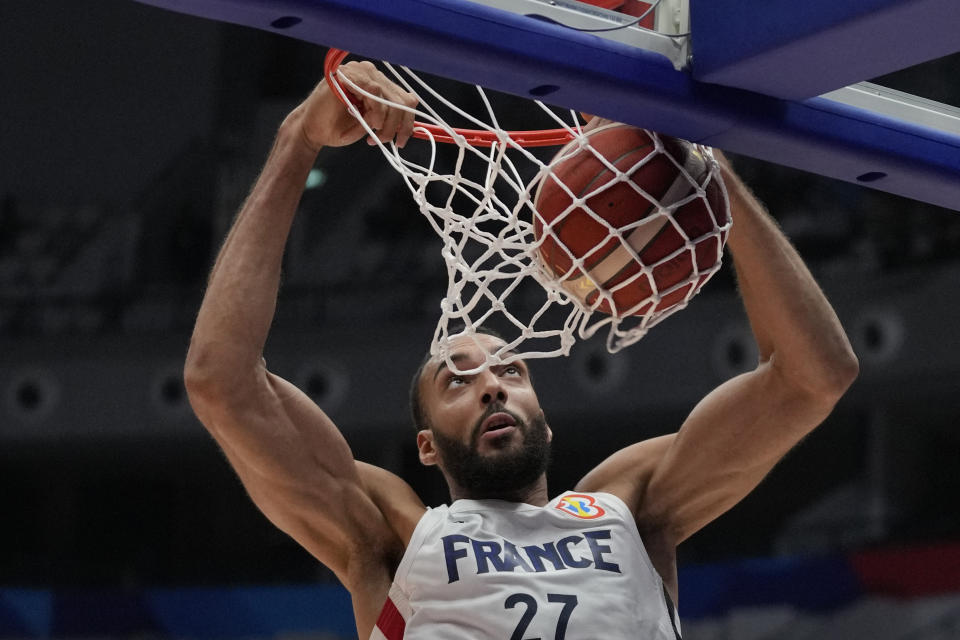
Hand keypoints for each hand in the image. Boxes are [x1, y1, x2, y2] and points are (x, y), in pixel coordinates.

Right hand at [290, 61, 417, 149]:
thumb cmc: (338, 127)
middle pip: (402, 99)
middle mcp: (370, 73)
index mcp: (378, 83)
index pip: (405, 98)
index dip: (409, 121)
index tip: (402, 140)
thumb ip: (390, 117)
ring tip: (374, 136)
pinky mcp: (348, 75)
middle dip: (399, 126)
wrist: (311, 130)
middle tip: (386, 141)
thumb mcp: (371, 125)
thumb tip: (414, 116)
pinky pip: (375, 92)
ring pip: (390, 97)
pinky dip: (376, 112)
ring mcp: (359, 71)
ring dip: (386, 122)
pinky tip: (368, 122)